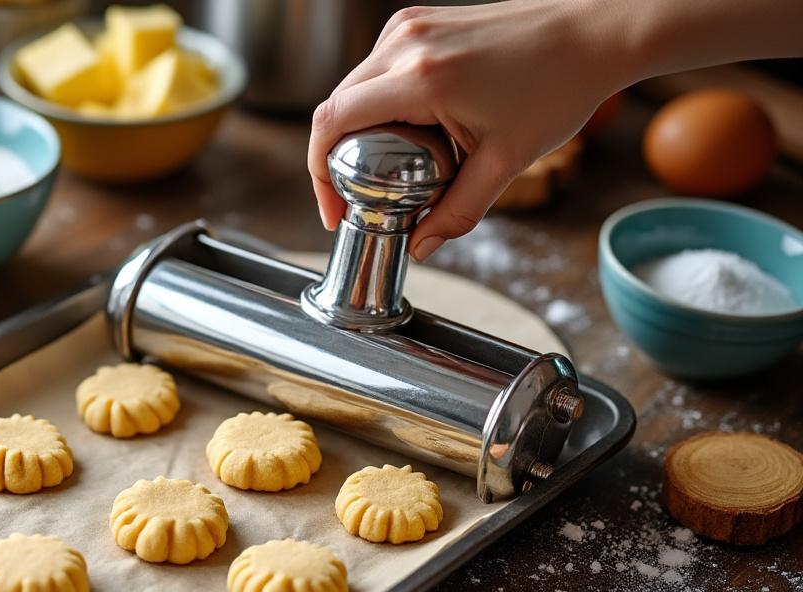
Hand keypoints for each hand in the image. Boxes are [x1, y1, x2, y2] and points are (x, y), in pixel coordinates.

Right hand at [308, 1, 624, 260]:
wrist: (594, 32)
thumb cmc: (559, 85)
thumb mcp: (505, 160)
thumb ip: (457, 211)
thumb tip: (420, 247)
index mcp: (421, 77)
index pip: (332, 121)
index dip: (318, 171)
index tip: (334, 206)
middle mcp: (406, 42)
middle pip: (335, 104)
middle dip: (334, 156)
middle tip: (353, 196)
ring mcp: (410, 25)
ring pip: (353, 85)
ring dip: (355, 128)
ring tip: (381, 166)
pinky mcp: (419, 20)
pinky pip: (377, 68)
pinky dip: (377, 102)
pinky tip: (403, 130)